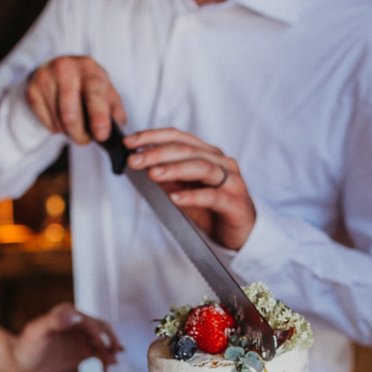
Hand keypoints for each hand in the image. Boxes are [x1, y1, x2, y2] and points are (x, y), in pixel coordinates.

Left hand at [10, 303, 121, 371]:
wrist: (22, 363)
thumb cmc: (27, 346)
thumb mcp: (37, 332)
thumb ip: (54, 321)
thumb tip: (74, 315)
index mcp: (68, 314)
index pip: (90, 322)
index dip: (98, 333)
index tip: (102, 347)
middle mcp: (77, 323)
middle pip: (101, 330)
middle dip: (110, 340)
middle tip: (116, 352)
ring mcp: (81, 338)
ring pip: (102, 343)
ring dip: (109, 352)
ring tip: (112, 364)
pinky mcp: (82, 351)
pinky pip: (99, 354)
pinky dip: (105, 361)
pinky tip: (106, 371)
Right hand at [25, 55, 125, 143]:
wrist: (62, 68)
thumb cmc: (89, 85)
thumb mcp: (107, 91)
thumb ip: (115, 111)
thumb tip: (117, 131)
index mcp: (89, 68)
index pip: (94, 95)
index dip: (98, 117)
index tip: (101, 136)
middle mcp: (65, 68)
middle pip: (70, 115)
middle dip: (80, 136)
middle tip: (85, 139)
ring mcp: (45, 77)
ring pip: (58, 123)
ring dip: (68, 132)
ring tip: (74, 124)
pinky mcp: (32, 90)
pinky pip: (46, 123)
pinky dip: (56, 128)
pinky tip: (60, 117)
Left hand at [123, 127, 255, 250]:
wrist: (241, 235)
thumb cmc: (213, 211)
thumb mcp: (184, 192)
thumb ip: (168, 178)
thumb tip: (142, 164)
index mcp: (208, 154)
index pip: (178, 137)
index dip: (153, 137)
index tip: (129, 142)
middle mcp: (221, 162)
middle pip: (187, 150)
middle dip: (158, 153)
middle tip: (135, 160)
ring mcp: (230, 181)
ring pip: (201, 167)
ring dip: (174, 169)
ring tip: (153, 175)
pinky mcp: (235, 202)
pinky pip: (212, 196)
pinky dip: (192, 196)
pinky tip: (175, 198)